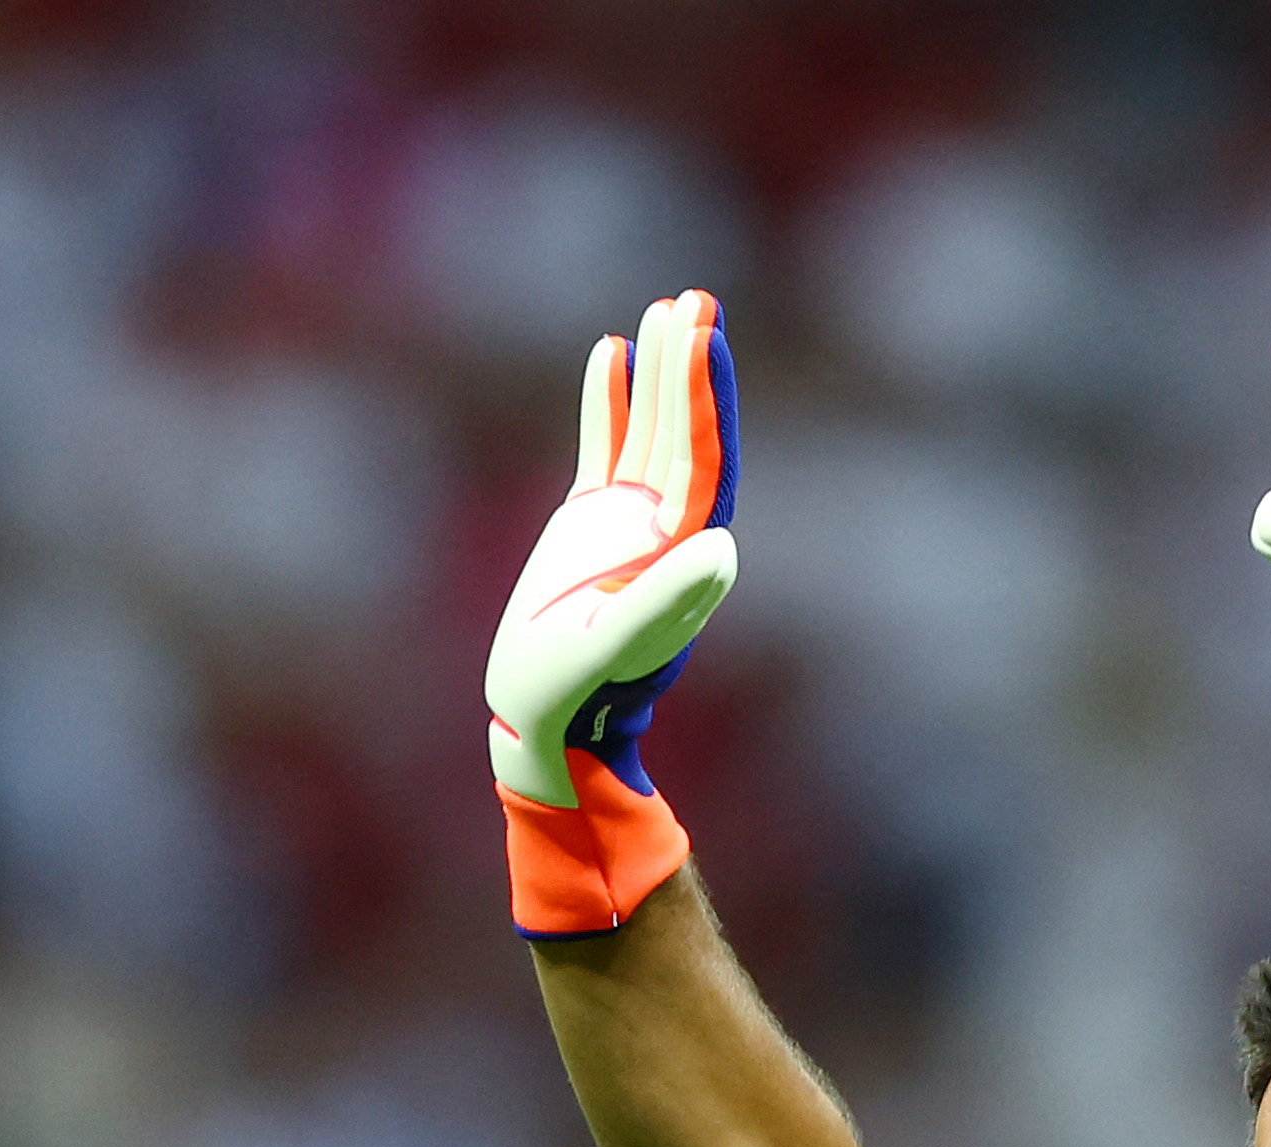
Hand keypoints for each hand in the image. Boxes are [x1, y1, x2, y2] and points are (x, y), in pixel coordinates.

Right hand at [486, 290, 739, 938]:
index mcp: (681, 553)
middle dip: (689, 370)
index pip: (705, 462)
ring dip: (658, 375)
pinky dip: (608, 404)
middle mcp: (664, 531)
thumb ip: (669, 599)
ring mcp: (629, 525)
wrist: (544, 721)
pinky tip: (609, 354)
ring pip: (650, 433)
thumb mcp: (616, 646)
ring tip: (663, 309)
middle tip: (695, 301)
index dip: (707, 401)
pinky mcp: (591, 526)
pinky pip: (605, 448)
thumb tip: (726, 547)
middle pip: (685, 435)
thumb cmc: (579, 694)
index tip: (707, 339)